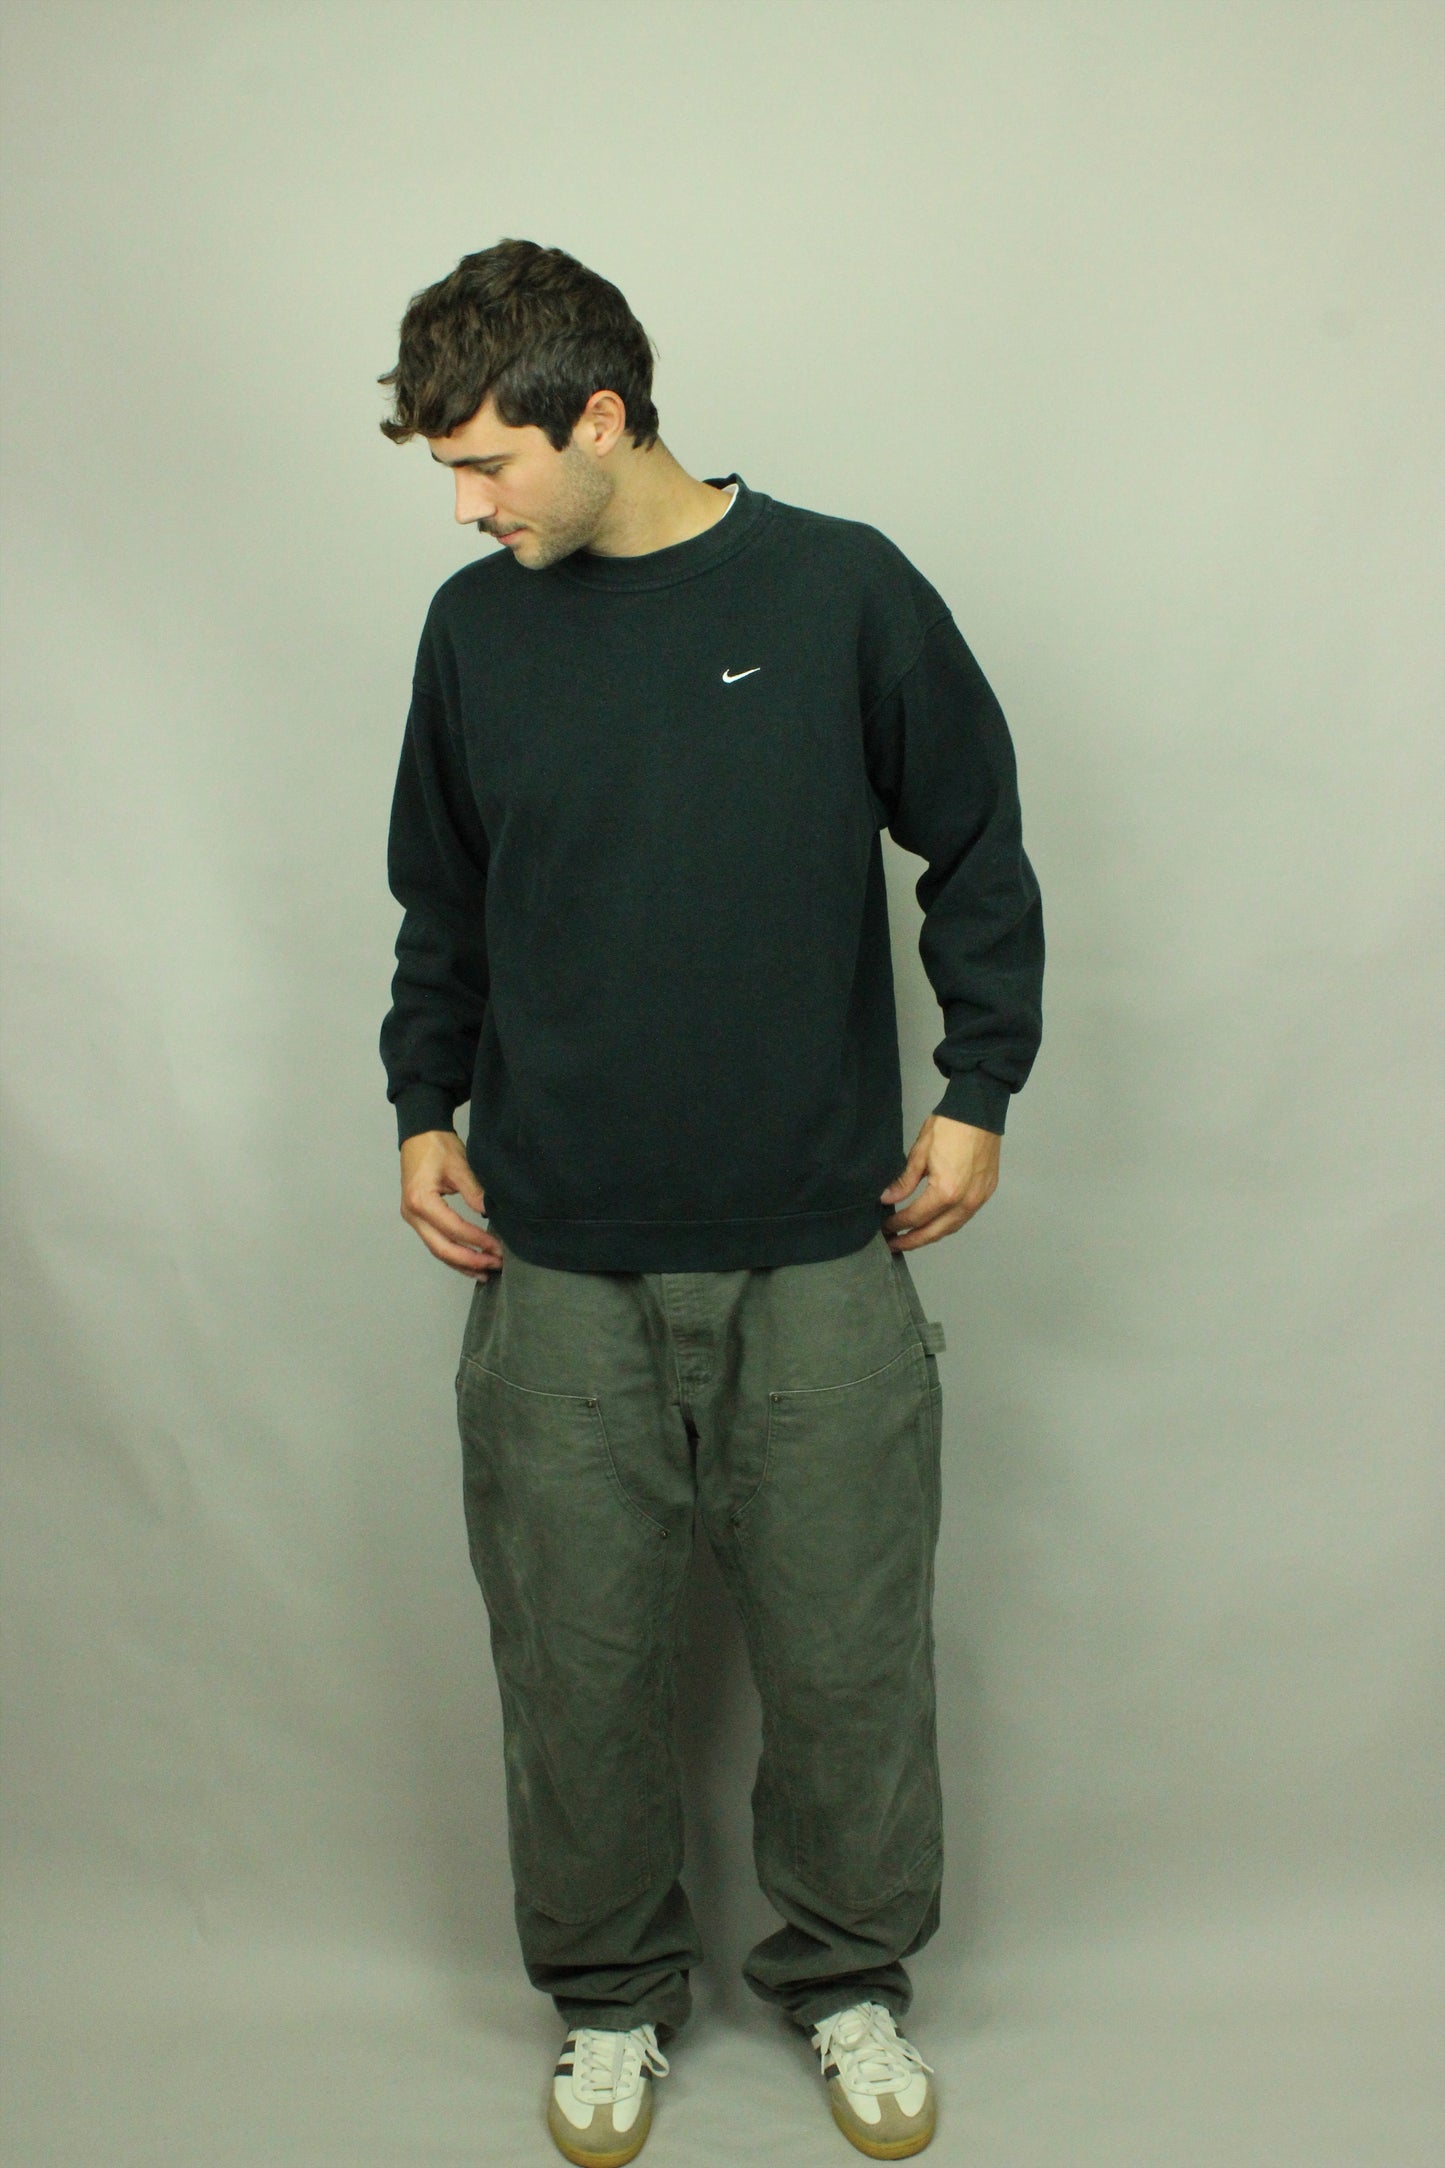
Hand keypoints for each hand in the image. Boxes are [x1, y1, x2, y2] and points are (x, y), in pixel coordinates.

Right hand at [399, 1129, 504, 1277]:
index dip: (477, 1241)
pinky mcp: (417, 1218)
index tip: (498, 1248)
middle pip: (441, 1248)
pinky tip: (470, 1264)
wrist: (419, 1133)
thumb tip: (490, 1214)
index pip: (453, 1229)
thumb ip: (474, 1192)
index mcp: (421, 1201)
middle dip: (470, 1260)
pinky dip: (453, 1255)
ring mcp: (412, 1218)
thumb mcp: (460, 1165)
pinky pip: (435, 1242)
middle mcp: (412, 1215)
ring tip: (486, 1272)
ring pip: (437, 1250)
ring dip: (462, 1263)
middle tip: (495, 1265)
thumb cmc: (438, 1146)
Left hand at [880, 1113, 1000, 1250]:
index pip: (916, 1218)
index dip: (898, 1225)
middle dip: (912, 1241)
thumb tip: (887, 1199)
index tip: (885, 1227)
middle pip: (934, 1232)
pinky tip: (935, 1223)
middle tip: (894, 1245)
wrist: (979, 1110)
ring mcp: (979, 1198)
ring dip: (931, 1235)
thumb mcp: (919, 1152)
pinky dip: (948, 1224)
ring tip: (912, 1238)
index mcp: (946, 1192)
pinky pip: (965, 1217)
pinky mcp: (987, 1192)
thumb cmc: (949, 1126)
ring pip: (952, 1228)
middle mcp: (965, 1201)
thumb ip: (904, 1181)